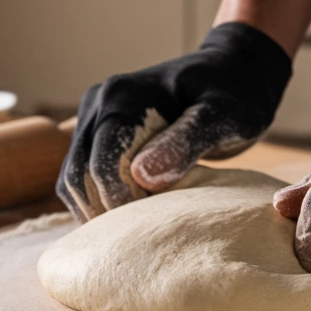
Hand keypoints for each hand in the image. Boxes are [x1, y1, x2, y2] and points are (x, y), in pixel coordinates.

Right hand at [58, 22, 290, 220]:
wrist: (234, 71)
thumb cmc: (235, 94)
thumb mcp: (223, 115)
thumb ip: (185, 140)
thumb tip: (142, 175)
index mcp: (123, 96)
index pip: (102, 162)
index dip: (121, 201)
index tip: (153, 226)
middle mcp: (99, 102)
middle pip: (79, 173)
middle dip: (106, 211)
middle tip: (143, 239)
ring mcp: (96, 117)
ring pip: (74, 178)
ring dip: (98, 210)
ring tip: (135, 233)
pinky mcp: (101, 133)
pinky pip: (84, 175)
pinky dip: (99, 200)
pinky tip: (128, 220)